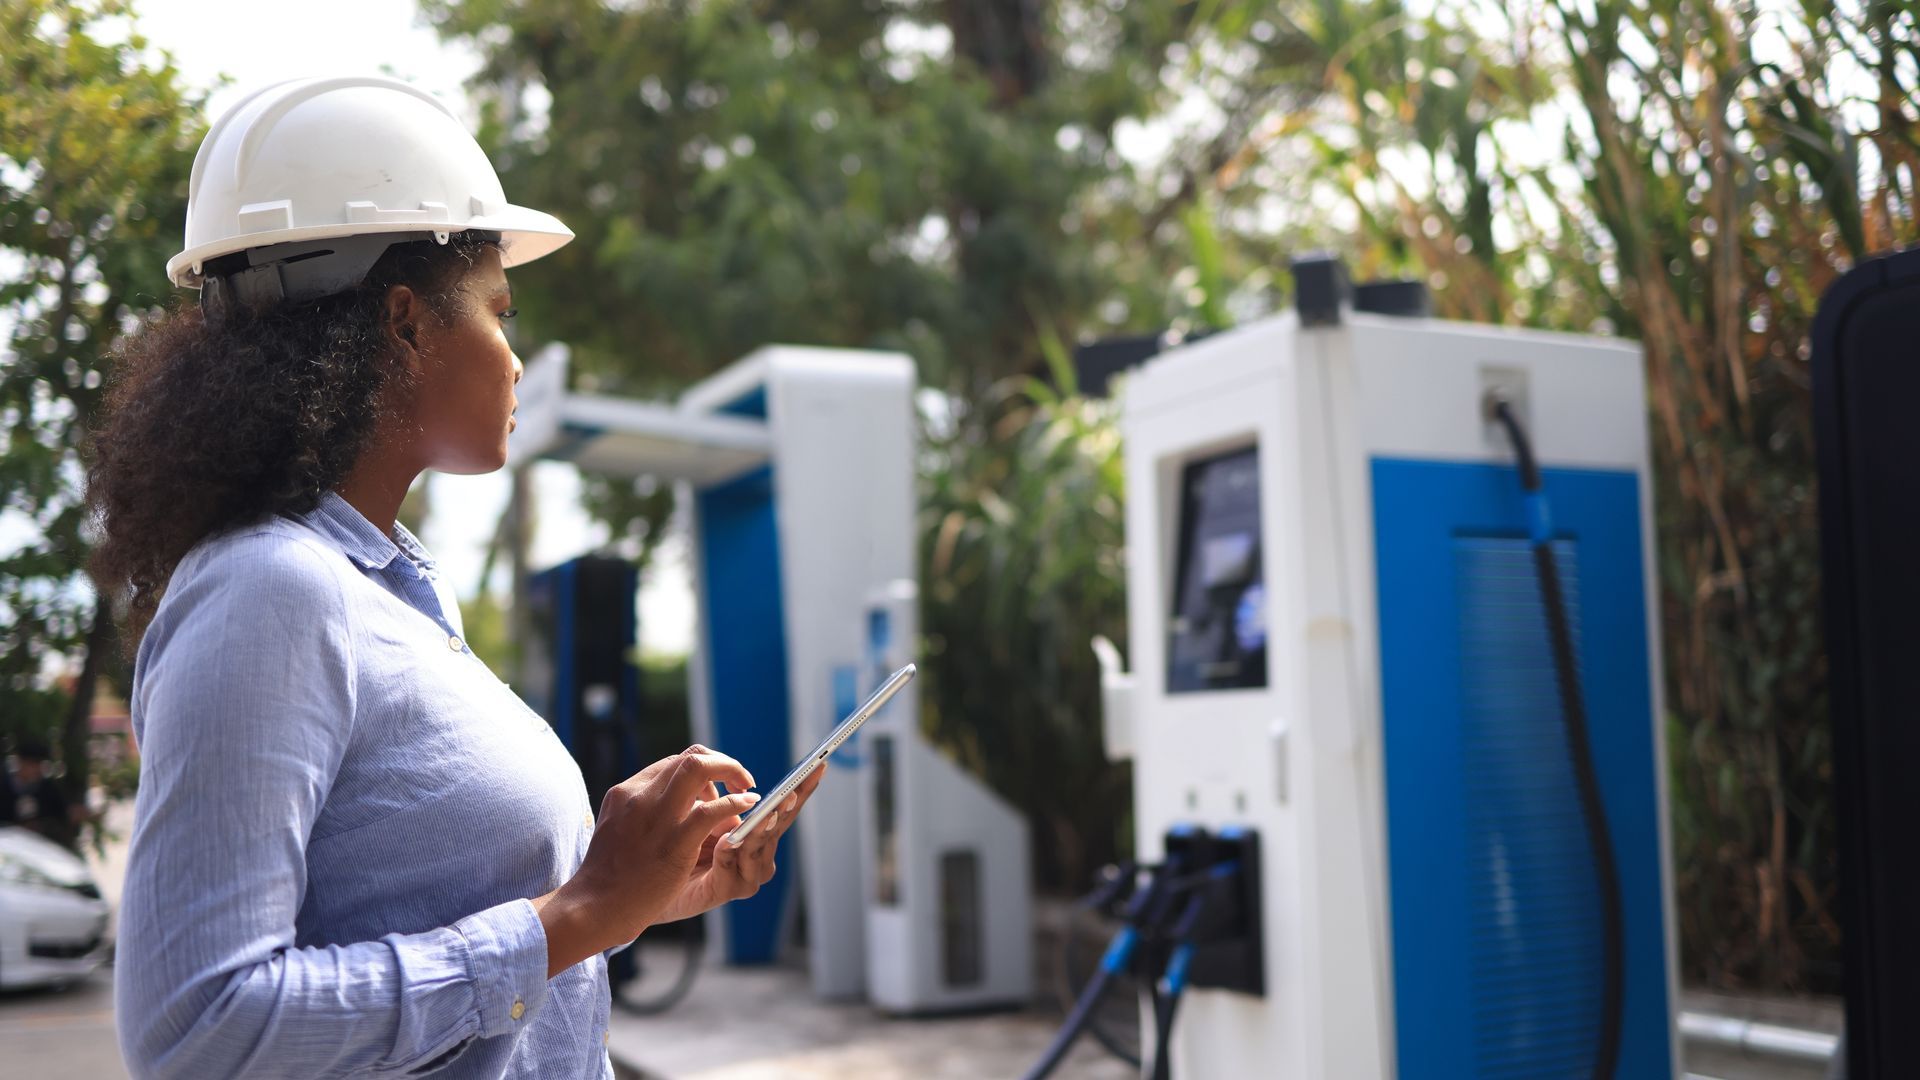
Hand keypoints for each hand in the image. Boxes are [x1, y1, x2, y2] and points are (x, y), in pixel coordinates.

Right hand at [533, 745, 758, 975]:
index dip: (703, 769)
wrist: (595, 906)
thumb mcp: (616, 828)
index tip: (716, 786)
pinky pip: (712, 809)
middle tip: (740, 778)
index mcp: (627, 792)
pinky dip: (735, 803)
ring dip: (732, 772)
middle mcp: (641, 796)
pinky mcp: (675, 842)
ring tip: (748, 789)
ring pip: (700, 769)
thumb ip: (639, 810)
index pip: (673, 762)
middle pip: (690, 757)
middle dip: (722, 762)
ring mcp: (657, 817)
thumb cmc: (608, 875)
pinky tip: (747, 806)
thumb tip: (670, 801)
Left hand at [656, 763, 826, 923]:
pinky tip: (726, 843)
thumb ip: (719, 806)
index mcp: (752, 831)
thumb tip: (742, 797)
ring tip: (766, 813)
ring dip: (761, 829)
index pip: (781, 804)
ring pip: (760, 846)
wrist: (642, 894)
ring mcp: (744, 874)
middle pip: (780, 824)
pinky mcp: (724, 892)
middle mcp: (756, 853)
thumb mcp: (694, 818)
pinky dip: (729, 854)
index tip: (818, 766)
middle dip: (789, 805)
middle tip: (793, 792)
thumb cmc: (668, 851)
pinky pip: (731, 872)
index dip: (801, 786)